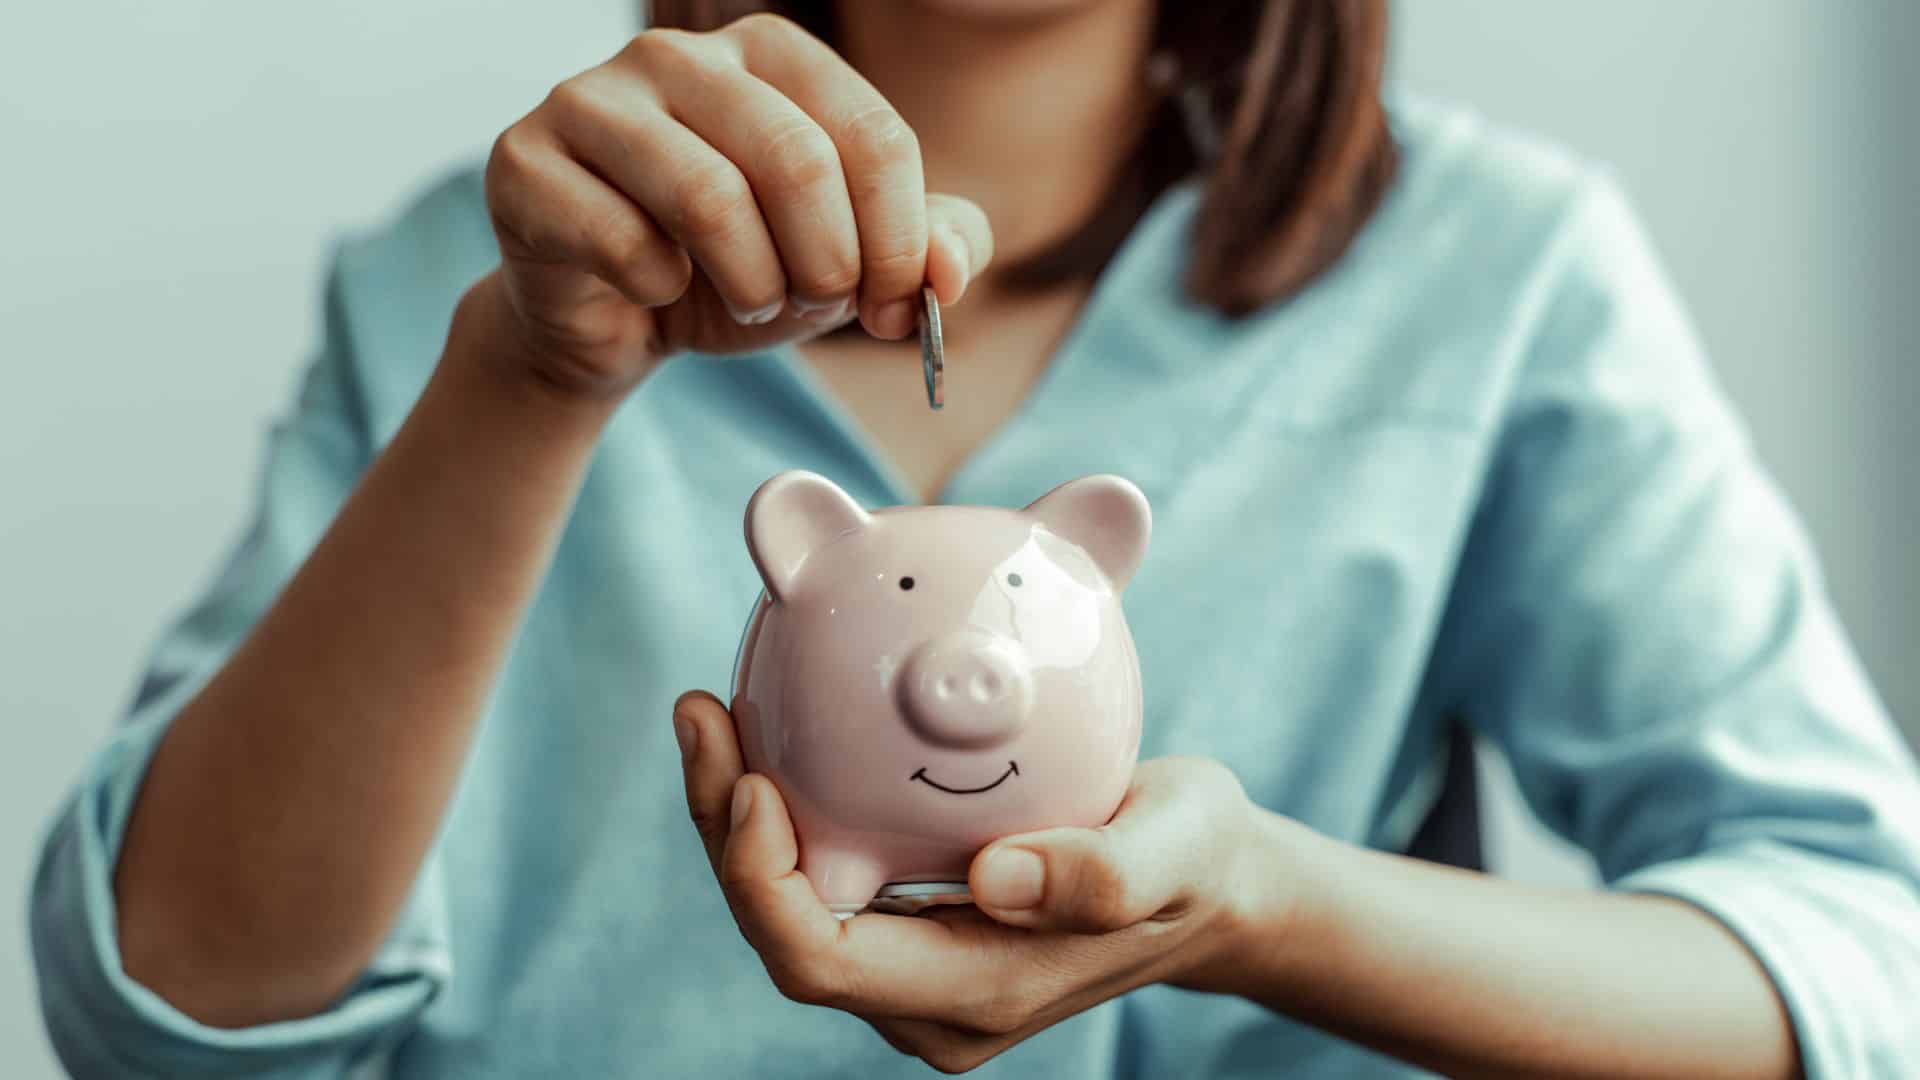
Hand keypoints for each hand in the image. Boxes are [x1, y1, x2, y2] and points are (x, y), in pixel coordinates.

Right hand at [477, 14, 992, 396]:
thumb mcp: (851, 261)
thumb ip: (927, 249)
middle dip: (826, 264)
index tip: (891, 306)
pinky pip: (622, 241)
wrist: (615, 319)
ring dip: (751, 282)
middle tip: (814, 304)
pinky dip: (659, 291)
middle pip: (798, 161)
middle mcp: (678, 55)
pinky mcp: (525, 162)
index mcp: (769, 51)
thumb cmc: (739, 270)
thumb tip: (948, 272)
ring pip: (710, 198)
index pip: (874, 137)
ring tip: (748, 300)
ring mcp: (590, 98)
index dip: (898, 243)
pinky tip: (656, 290)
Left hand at [671, 691, 1287, 1073]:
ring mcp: (916, 970)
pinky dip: (785, 809)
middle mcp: (928, 1000)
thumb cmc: (1196, 861)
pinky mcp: (914, 929)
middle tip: (704, 712)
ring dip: (736, 816)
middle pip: (783, 931)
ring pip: (790, 903)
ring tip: (713, 711)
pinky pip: (822, 875)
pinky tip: (773, 726)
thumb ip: (1104, 875)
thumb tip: (991, 880)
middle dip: (723, 831)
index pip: (820, 961)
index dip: (760, 882)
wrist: (1209, 884)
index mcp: (976, 994)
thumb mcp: (1180, 849)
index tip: (751, 780)